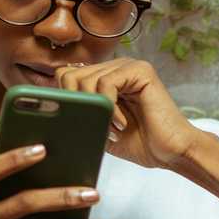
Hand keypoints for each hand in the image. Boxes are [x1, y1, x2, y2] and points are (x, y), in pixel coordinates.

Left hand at [55, 57, 202, 169]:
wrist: (170, 153)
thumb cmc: (138, 142)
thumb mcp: (97, 129)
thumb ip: (79, 115)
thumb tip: (48, 112)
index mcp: (101, 78)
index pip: (64, 75)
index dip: (63, 98)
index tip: (77, 122)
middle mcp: (113, 67)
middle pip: (69, 75)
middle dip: (78, 106)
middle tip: (97, 127)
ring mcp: (127, 66)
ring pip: (85, 79)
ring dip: (95, 110)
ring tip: (112, 128)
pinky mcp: (141, 71)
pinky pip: (106, 83)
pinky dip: (109, 107)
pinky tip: (121, 123)